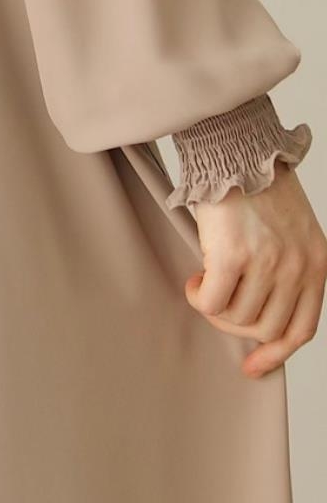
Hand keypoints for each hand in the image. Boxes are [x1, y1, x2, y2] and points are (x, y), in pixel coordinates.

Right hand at [185, 164, 326, 376]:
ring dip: (216, 309)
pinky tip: (196, 280)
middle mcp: (297, 267)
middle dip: (237, 325)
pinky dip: (199, 297)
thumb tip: (259, 316)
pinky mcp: (232, 255)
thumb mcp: (292, 230)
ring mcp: (267, 263)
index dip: (276, 354)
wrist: (235, 147)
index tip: (253, 365)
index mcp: (317, 263)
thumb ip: (287, 270)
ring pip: (237, 317)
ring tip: (206, 284)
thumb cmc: (257, 183)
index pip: (302, 329)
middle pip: (266, 327)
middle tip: (218, 304)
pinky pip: (211, 300)